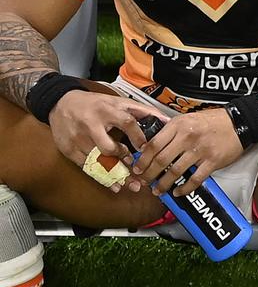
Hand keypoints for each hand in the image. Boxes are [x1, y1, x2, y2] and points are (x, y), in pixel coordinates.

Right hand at [48, 90, 163, 192]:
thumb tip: (167, 120)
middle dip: (123, 160)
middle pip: (108, 147)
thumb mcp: (119, 102)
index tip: (146, 149)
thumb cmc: (96, 103)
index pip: (126, 123)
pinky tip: (113, 184)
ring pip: (97, 161)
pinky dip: (100, 177)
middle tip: (137, 170)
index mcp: (107, 110)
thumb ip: (143, 111)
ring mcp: (79, 138)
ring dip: (114, 174)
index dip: (138, 138)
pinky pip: (86, 167)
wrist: (61, 103)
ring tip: (127, 182)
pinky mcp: (69, 149)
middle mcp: (92, 124)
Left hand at [131, 107, 242, 197]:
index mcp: (178, 125)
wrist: (239, 122)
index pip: (153, 145)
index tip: (138, 168)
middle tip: (144, 182)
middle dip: (149, 175)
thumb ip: (172, 130)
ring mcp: (200, 150)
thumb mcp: (188, 118)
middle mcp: (187, 137)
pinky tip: (179, 192)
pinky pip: (195, 179)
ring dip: (164, 184)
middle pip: (160, 160)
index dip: (142, 160)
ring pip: (175, 172)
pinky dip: (185, 188)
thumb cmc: (214, 121)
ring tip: (158, 190)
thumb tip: (154, 146)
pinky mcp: (212, 161)